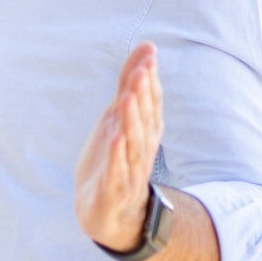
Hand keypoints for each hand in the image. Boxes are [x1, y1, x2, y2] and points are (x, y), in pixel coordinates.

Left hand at [75, 42, 163, 250]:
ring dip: (130, 121)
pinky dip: (116, 156)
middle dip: (141, 96)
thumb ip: (131, 84)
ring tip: (125, 98)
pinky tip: (115, 140)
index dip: (149, 80)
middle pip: (142, 120)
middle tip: (140, 71)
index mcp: (144, 131)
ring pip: (132, 143)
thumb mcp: (119, 118)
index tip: (148, 55)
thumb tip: (146, 46)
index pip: (149, 103)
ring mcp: (129, 170)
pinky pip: (117, 172)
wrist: (112, 214)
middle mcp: (141, 148)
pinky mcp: (114, 190)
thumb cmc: (116, 159)